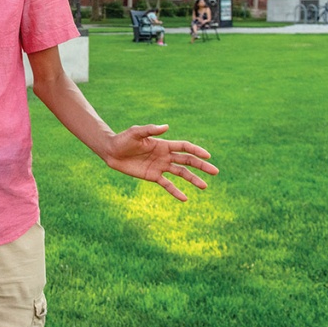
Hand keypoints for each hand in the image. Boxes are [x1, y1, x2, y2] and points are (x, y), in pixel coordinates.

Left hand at [102, 124, 217, 200]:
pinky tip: (185, 199)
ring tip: (205, 186)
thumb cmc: (123, 139)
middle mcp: (165, 156)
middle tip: (215, 172)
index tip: (208, 155)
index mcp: (163, 144)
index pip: (184, 147)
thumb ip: (150, 130)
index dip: (196, 150)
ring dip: (193, 180)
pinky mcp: (153, 176)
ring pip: (181, 173)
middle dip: (201, 166)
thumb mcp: (136, 133)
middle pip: (187, 161)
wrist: (112, 152)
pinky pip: (167, 185)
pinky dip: (176, 192)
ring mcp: (160, 167)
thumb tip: (166, 127)